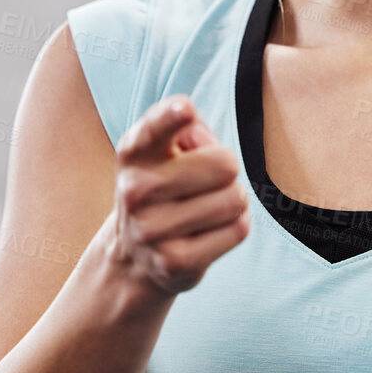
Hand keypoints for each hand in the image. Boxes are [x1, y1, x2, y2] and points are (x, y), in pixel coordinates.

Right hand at [106, 96, 251, 297]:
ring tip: (207, 208)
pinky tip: (211, 230)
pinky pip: (238, 229)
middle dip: (228, 170)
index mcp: (133, 153)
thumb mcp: (164, 151)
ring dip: (233, 201)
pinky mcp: (174, 262)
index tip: (185, 110)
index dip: (171, 116)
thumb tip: (212, 150)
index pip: (154, 127)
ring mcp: (151, 230)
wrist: (135, 256)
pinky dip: (236, 226)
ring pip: (235, 199)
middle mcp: (135, 189)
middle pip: (225, 164)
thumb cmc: (164, 187)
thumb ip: (190, 129)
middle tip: (207, 183)